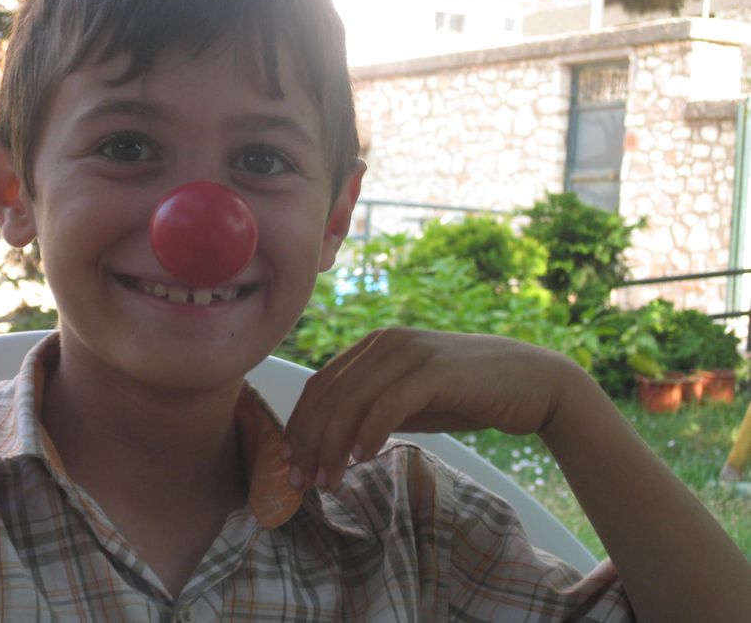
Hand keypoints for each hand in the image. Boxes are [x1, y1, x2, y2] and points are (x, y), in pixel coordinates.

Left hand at [281, 327, 583, 490]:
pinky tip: (361, 459)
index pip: (320, 386)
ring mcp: (410, 352)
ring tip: (328, 482)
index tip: (290, 465)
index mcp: (374, 346)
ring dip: (332, 446)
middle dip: (308, 442)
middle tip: (301, 483)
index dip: (299, 426)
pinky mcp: (434, 370)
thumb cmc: (469, 396)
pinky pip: (388, 403)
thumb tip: (332, 444)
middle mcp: (385, 343)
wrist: (536, 384)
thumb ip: (374, 412)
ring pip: (351, 401)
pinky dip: (368, 432)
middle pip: (327, 395)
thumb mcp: (411, 404)